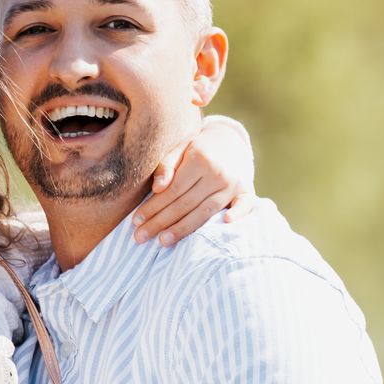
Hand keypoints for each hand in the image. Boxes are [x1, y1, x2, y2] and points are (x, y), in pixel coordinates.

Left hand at [133, 116, 255, 245]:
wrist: (231, 141)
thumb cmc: (198, 149)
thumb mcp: (180, 148)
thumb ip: (167, 165)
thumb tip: (158, 188)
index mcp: (200, 159)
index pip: (173, 190)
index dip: (154, 206)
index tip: (136, 220)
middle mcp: (218, 173)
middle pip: (185, 204)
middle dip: (161, 222)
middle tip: (140, 237)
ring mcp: (234, 184)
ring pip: (205, 212)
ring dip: (183, 229)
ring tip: (163, 241)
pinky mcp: (247, 191)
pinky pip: (245, 205)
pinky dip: (238, 214)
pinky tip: (226, 223)